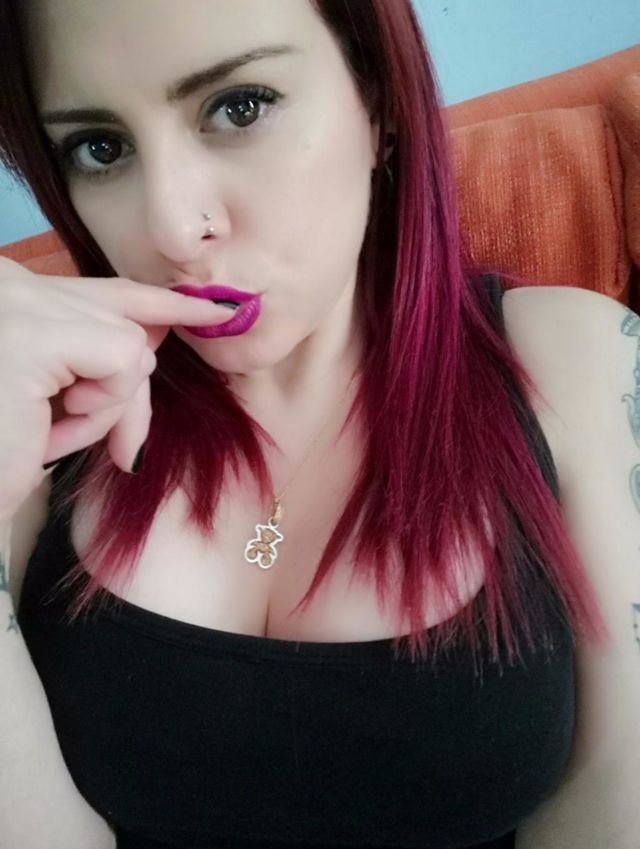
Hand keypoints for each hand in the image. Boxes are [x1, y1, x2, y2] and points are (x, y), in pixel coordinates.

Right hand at [0, 257, 228, 518]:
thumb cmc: (3, 448)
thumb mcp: (63, 397)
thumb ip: (102, 357)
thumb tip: (157, 337)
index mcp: (15, 292)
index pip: (109, 291)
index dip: (164, 303)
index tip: (216, 311)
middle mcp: (10, 282)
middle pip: (126, 324)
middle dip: (128, 393)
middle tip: (122, 450)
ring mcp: (17, 303)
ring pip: (131, 347)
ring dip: (106, 409)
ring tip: (49, 431)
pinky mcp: (31, 336)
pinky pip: (122, 362)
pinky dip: (103, 409)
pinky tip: (53, 427)